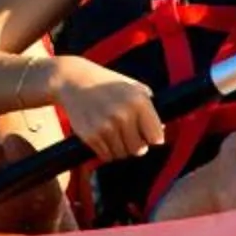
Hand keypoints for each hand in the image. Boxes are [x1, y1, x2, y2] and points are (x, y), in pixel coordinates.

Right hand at [39, 58, 165, 162]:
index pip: (156, 137)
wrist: (73, 80)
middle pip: (139, 149)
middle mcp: (124, 115)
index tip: (146, 135)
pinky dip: (106, 151)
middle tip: (128, 136)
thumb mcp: (132, 85)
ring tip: (114, 134)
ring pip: (122, 154)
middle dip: (136, 145)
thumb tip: (162, 131)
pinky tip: (102, 136)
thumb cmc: (105, 83)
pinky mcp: (91, 136)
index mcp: (139, 102)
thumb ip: (150, 105)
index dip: (152, 138)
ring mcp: (106, 126)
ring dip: (120, 149)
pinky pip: (106, 156)